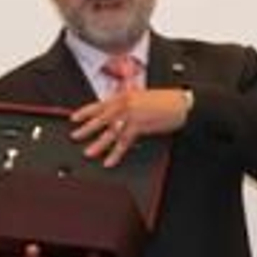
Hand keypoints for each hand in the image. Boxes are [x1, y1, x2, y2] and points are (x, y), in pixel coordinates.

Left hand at [71, 88, 191, 165]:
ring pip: (110, 131)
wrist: (182, 102)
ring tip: (88, 152)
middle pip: (101, 118)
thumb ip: (129, 103)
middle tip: (75, 136)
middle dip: (86, 128)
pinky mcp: (140, 125)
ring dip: (98, 143)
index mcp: (124, 95)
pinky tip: (109, 160)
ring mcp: (131, 114)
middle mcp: (125, 103)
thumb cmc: (166, 100)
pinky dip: (116, 153)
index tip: (74, 117)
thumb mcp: (143, 97)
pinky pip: (124, 142)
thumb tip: (118, 114)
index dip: (86, 111)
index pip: (100, 104)